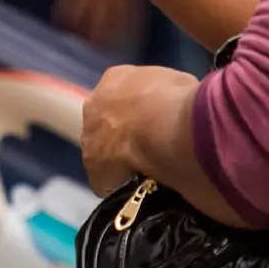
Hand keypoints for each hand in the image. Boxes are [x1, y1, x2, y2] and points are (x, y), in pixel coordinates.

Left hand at [81, 63, 198, 195]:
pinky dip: (124, 184)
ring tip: (152, 170)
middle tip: (152, 147)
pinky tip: (144, 188)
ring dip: (124, 160)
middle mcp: (94, 104)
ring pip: (104, 152)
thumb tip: (175, 104)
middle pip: (107, 123)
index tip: (153, 122)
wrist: (163, 125)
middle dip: (125, 134)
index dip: (137, 111)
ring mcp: (90, 138)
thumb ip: (168, 93)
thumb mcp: (179, 84)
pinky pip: (109, 180)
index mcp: (115, 78)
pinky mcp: (94, 170)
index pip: (121, 96)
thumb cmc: (176, 99)